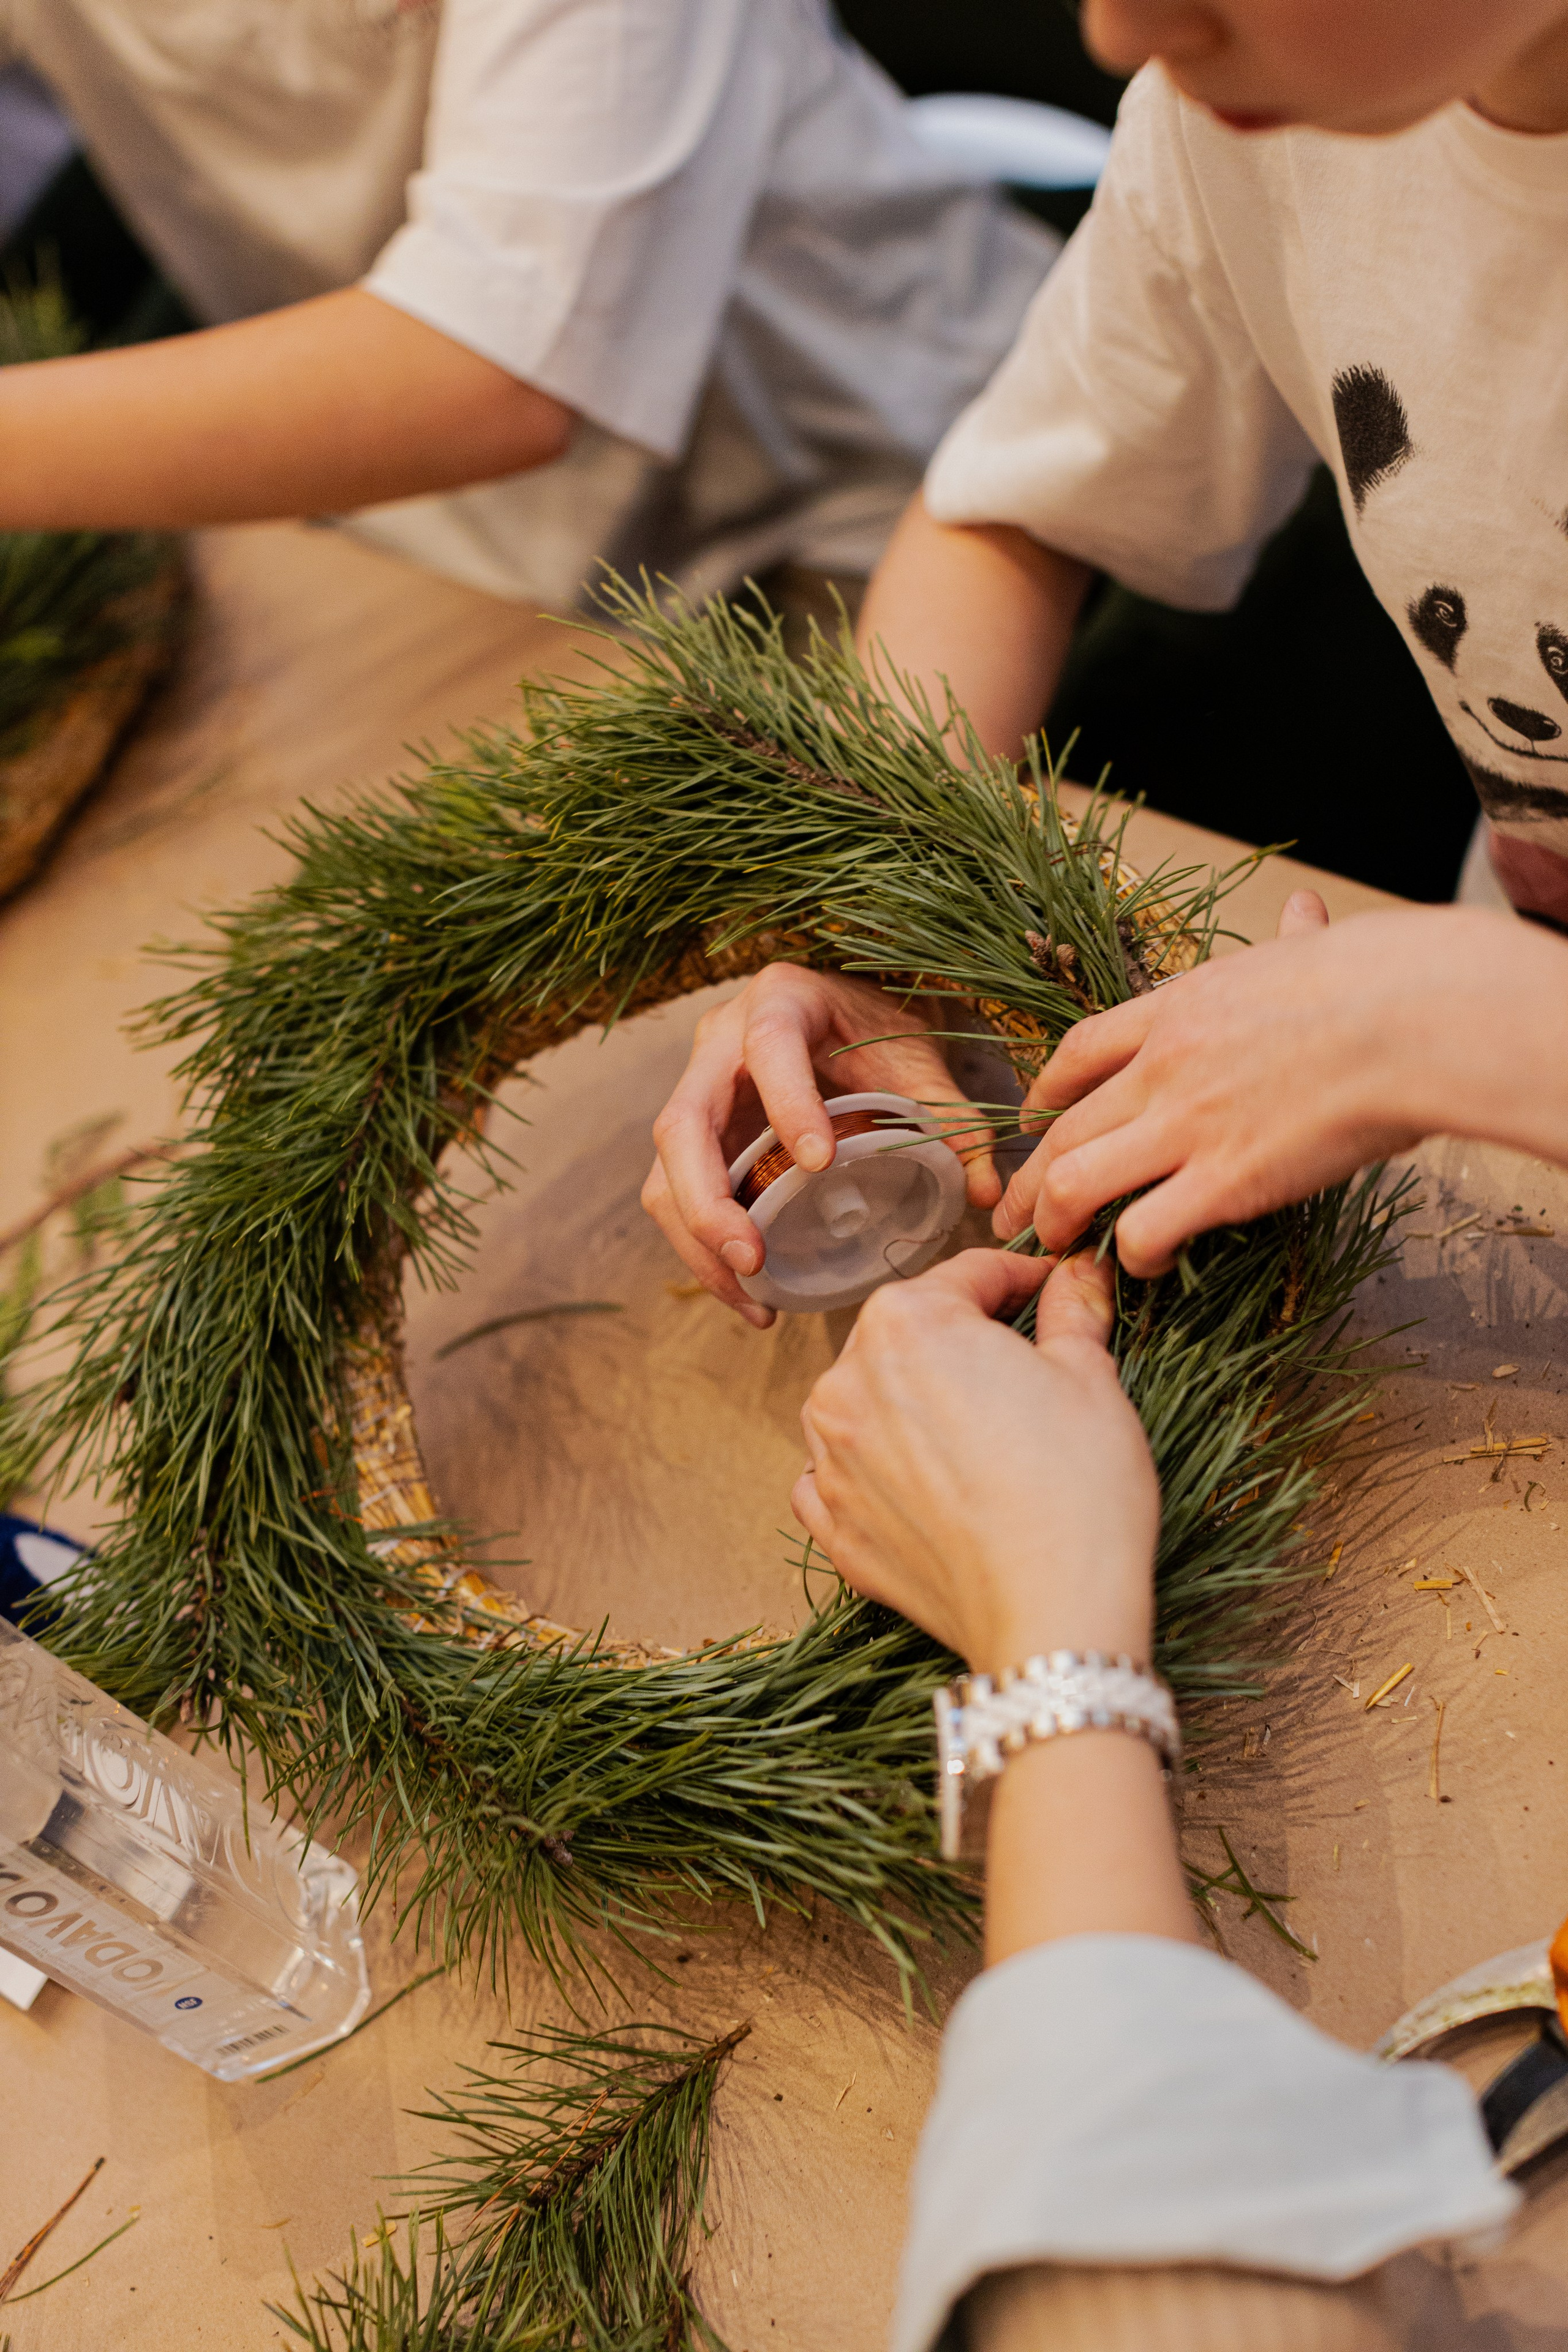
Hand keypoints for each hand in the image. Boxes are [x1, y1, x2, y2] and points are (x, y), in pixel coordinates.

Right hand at [643, 963, 997, 1327]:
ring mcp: (697, 1089)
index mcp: (781, 1000)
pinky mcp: (695, 1137)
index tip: (819, 1163)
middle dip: (708, 1201)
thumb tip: (987, 1194)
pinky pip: (676, 1197)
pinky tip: (750, 1292)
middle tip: (754, 1260)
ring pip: (664, 1170)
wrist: (850, 1016)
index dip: (786, 1102)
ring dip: (698, 1241)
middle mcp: (719, 1041)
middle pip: (681, 1122)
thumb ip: (953, 1118)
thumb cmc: (884, 1032)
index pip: (768, 1044)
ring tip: (754, 1297)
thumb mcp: (921, 1063)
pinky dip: (704, 1250)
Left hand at [791, 1250, 1158, 1671]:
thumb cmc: (1076, 1491)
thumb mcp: (1090, 1379)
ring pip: (867, 1399)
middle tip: (1024, 1366)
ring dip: (911, 1400)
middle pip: (909, 1333)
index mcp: (906, 1322)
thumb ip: (1072, 1312)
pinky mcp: (832, 1524)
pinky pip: (840, 1473)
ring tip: (977, 1430)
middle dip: (962, 1339)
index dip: (1021, 1279)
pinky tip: (926, 1482)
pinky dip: (875, 1469)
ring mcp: (829, 1457)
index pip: (969, 1274)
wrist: (1052, 1615)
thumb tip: (1079, 1274)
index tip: (1050, 1291)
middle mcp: (847, 1380)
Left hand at [993, 895, 1519, 1276]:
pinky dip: (1132, 1257)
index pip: (1078, 1052)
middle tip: (1016, 1217)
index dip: (1044, 1093)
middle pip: (1060, 1129)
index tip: (1032, 1120)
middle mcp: (1163, 1066)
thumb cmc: (1381, 980)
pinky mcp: (1224, 1180)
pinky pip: (1143, 1231)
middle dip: (1028, 1181)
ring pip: (1073, 1183)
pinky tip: (1149, 1267)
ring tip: (1058, 1253)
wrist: (1413, 1017)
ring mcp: (1186, 1124)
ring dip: (1057, 1225)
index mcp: (1177, 1008)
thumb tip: (1305, 911)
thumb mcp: (1312, 950)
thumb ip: (1292, 942)